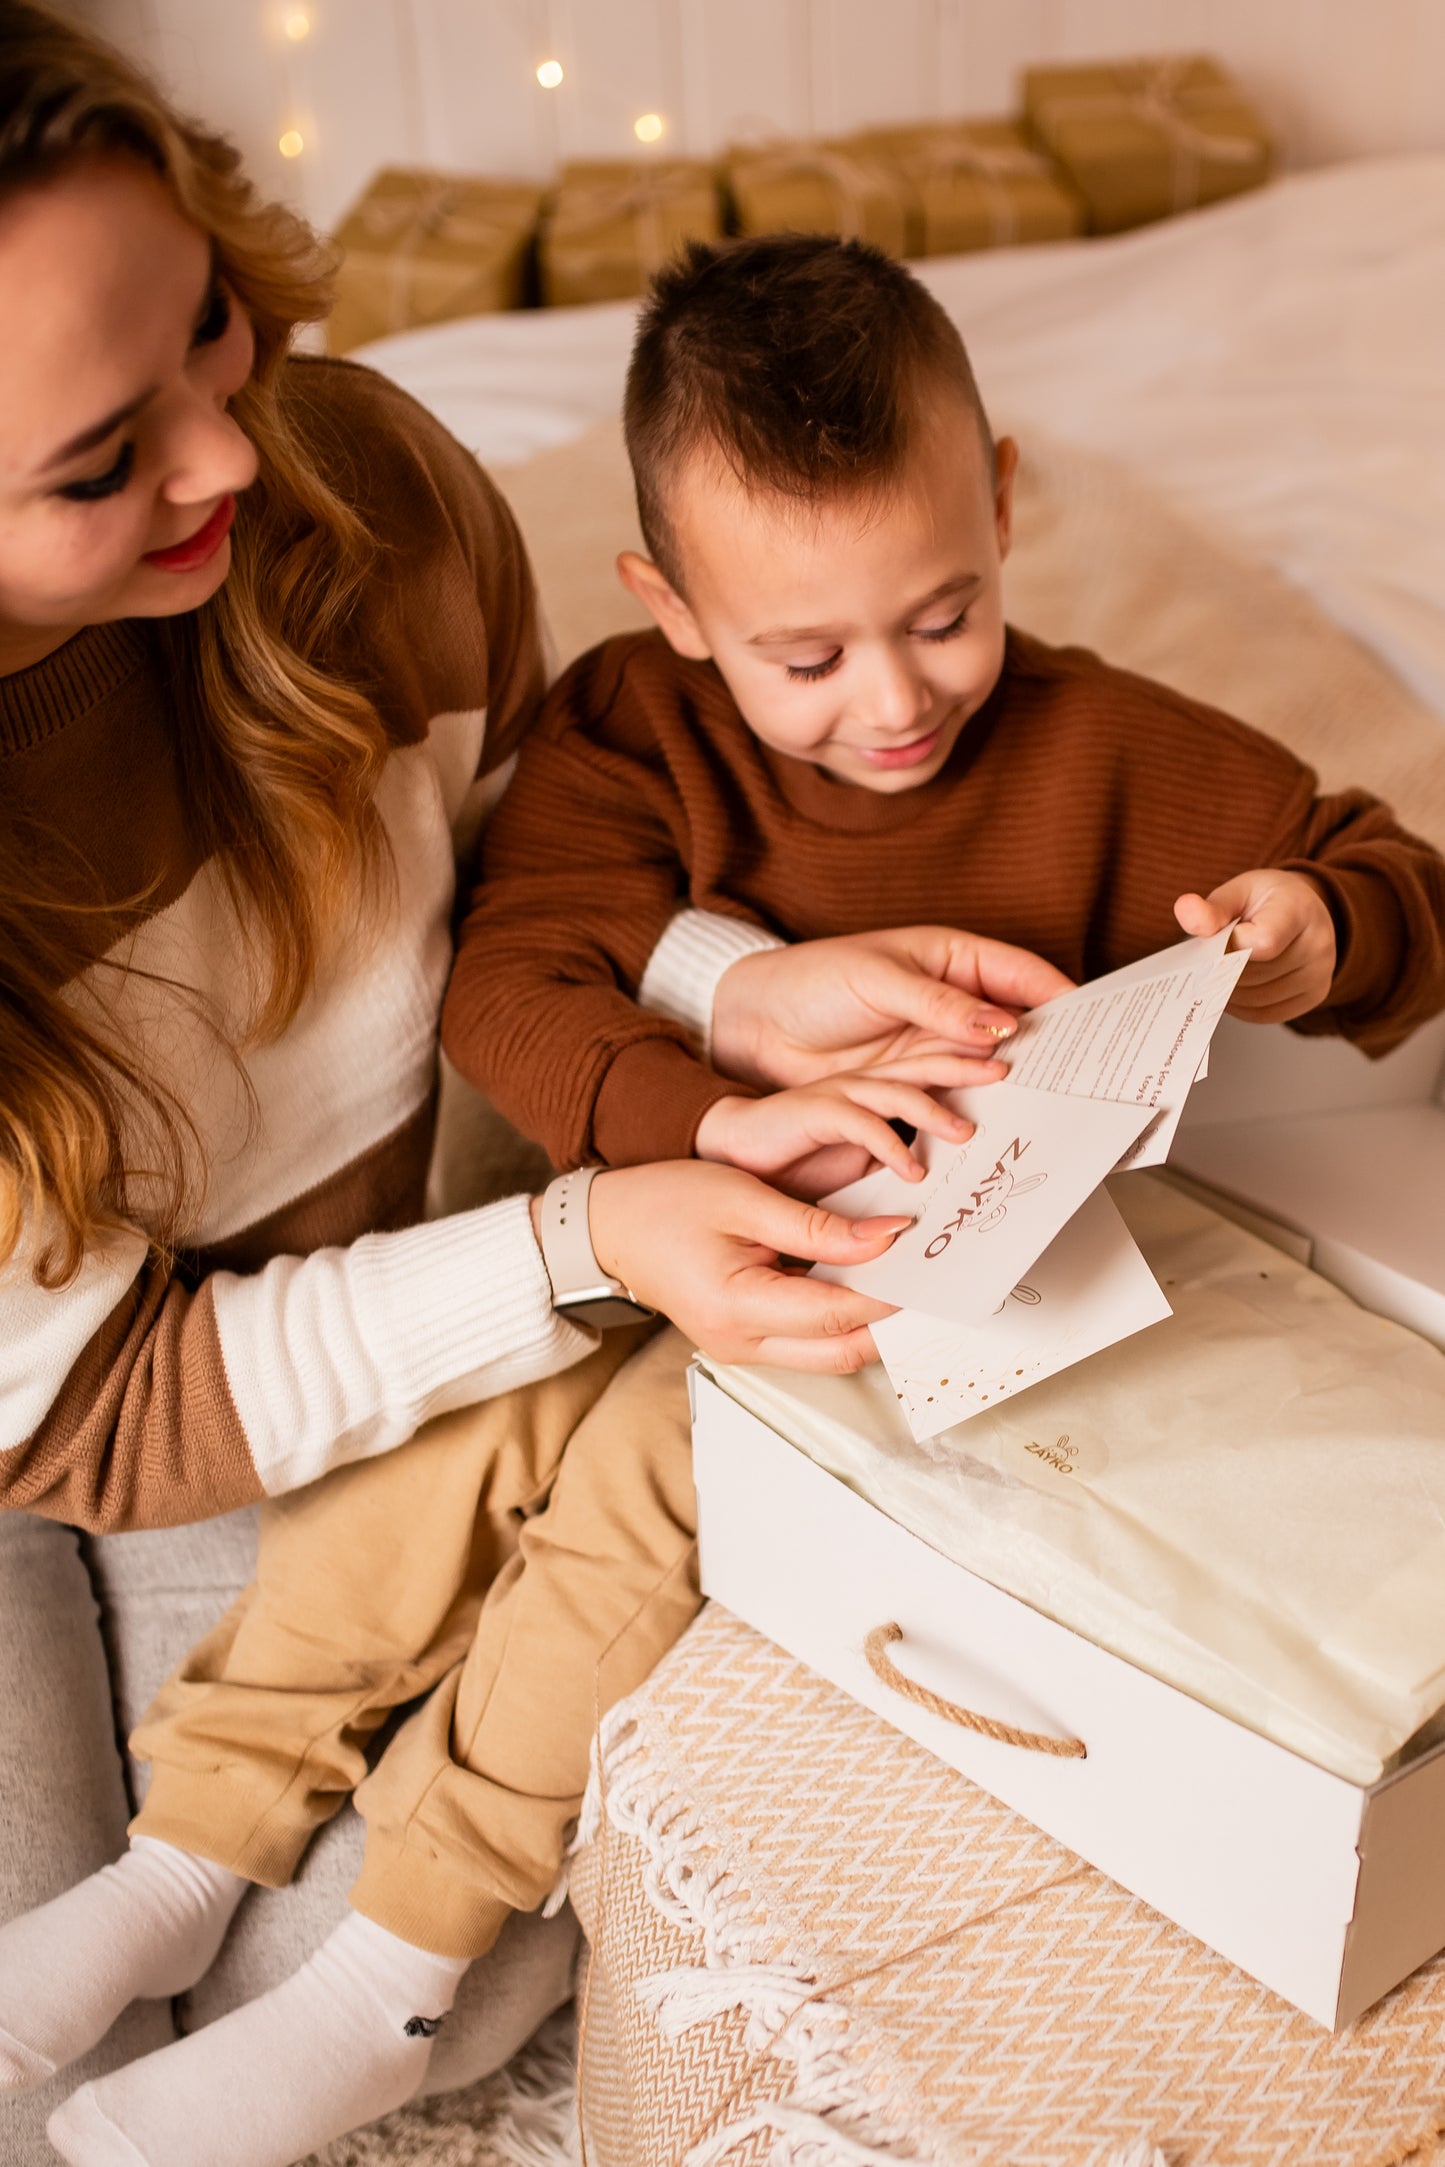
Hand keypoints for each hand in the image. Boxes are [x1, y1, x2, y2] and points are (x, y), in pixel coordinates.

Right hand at [584, 1160, 908, 1372]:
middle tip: (930, 1281)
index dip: (890, 1291)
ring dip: (871, 1323)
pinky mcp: (744, 1341)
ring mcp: (742, 1349)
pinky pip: (808, 1342)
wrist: (609, 1227)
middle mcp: (741, 1343)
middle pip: (844, 1353)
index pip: (839, 1314)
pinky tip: (861, 1280)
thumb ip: (819, 1225)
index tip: (927, 1259)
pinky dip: (842, 1317)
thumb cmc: (664, 1203)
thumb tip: (887, 1238)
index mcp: (738, 1307)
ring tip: (903, 1277)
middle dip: (893, 1322)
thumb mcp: (745, 1199)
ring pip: (830, 1354)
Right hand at [695, 1054, 984, 1199]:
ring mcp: (838, 1094)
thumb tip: (943, 1177)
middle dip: (965, 1069)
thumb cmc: (795, 1157)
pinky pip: (860, 1123)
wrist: (733, 1149)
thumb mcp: (859, 1163)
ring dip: (934, 1111)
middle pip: (923, 1066)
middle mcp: (862, 1086)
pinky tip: (912, 1168)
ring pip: (897, 1090)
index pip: (931, 1069)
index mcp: (877, 1091)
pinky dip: (889, 1144)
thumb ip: (897, 1161)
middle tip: (1006, 1074)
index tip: (1010, 1072)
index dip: (966, 1067)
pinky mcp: (814, 1111)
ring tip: (966, 1131)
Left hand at [710, 927, 1074, 1089]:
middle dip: (1052, 1051)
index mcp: (952, 960)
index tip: (1098, 1027)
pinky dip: (977, 1114)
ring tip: (1052, 1111)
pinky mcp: (913, 1086)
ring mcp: (935, 1047)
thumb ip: (939, 1005)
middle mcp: (952, 1005)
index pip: (1022, 976)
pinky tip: (996, 1130)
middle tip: (1087, 1079)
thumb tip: (1002, 1024)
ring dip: (1018, 1090)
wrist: (755, 1026)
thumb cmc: (812, 982)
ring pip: (992, 1069)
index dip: (1062, 1000)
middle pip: (1018, 1027)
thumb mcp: (877, 981)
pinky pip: (956, 1099)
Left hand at [1174, 870, 1336, 1024]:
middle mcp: (1318, 943)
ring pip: (1257, 998)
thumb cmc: (1265, 901)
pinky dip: (1241, 1006)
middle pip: (1255, 975)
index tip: (1217, 941)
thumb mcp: (1237, 892)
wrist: (1301, 908)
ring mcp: (1320, 973)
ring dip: (1228, 992)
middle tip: (1209, 960)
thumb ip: (1211, 909)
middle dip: (1223, 971)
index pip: (1264, 943)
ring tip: (1220, 972)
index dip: (1230, 948)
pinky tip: (1233, 988)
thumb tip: (1185, 909)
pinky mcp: (1314, 996)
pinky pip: (1266, 1014)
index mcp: (1299, 909)